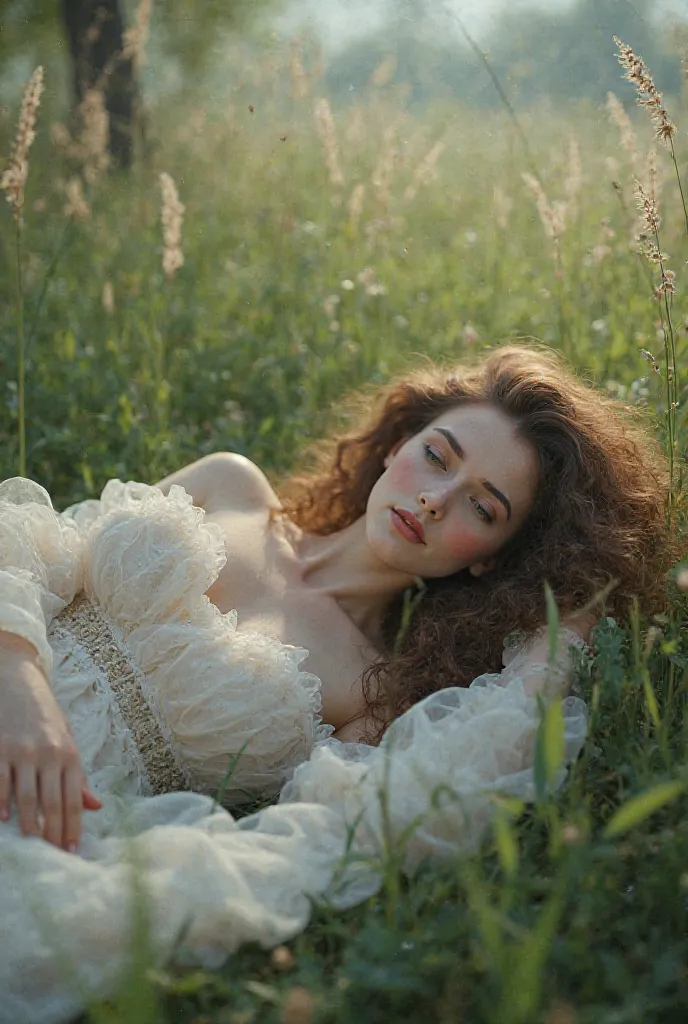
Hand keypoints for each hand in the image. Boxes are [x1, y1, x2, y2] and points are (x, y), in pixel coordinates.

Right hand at [0, 644, 101, 850]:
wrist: (16, 679)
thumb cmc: (44, 715)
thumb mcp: (66, 740)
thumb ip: (78, 775)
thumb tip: (96, 806)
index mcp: (69, 753)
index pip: (75, 799)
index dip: (74, 827)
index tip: (73, 851)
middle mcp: (48, 753)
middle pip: (52, 803)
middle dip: (53, 833)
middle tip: (53, 856)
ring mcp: (22, 751)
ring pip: (26, 797)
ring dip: (28, 824)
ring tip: (32, 844)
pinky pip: (0, 782)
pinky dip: (1, 803)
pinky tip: (3, 820)